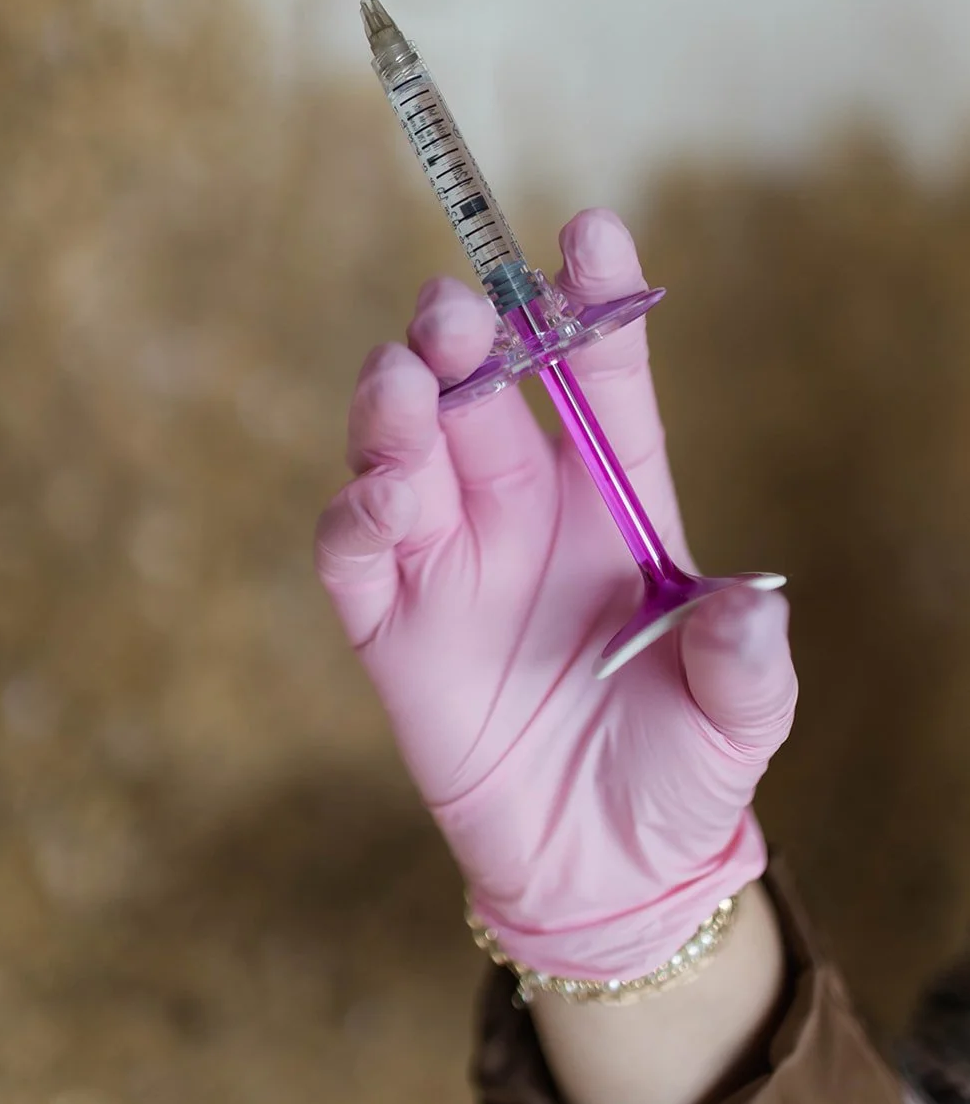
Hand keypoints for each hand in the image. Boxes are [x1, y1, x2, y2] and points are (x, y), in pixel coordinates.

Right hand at [315, 209, 796, 980]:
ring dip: (398, 404)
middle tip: (457, 312)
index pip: (599, 381)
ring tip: (408, 386)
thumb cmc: (677, 774)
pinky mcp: (388, 622)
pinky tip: (383, 498)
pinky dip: (356, 511)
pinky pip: (354, 548)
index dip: (592, 305)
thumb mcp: (737, 720)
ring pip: (403, 447)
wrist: (599, 871)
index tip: (590, 232)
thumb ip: (745, 661)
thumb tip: (748, 604)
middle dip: (464, 335)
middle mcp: (524, 510)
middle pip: (480, 389)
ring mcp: (449, 559)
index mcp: (615, 504)